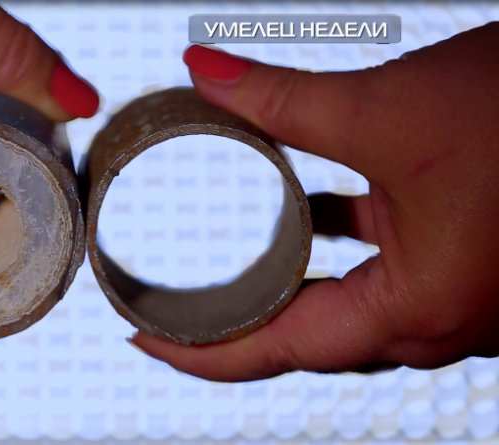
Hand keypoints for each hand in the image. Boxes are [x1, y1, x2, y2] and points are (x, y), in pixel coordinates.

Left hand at [131, 23, 498, 380]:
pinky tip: (305, 213)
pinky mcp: (463, 260)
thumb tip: (203, 71)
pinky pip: (380, 274)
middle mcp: (443, 319)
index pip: (280, 350)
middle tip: (167, 308)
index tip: (143, 341)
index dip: (202, 351)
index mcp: (422, 308)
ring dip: (282, 290)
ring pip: (344, 311)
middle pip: (308, 341)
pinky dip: (332, 251)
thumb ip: (280, 100)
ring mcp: (457, 295)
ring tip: (219, 270)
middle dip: (234, 326)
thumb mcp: (386, 109)